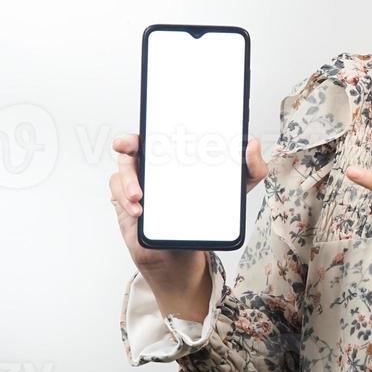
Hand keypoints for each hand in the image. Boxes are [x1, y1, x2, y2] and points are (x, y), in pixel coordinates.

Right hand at [109, 133, 268, 276]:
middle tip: (125, 146)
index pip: (160, 132)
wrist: (189, 248)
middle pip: (133, 146)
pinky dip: (124, 201)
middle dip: (126, 143)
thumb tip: (253, 143)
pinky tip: (138, 212)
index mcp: (176, 154)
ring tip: (138, 198)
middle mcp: (154, 164)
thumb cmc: (208, 209)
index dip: (149, 123)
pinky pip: (118, 194)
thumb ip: (252, 168)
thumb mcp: (236, 189)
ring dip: (127, 181)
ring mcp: (139, 181)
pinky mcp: (127, 200)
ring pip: (124, 171)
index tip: (140, 129)